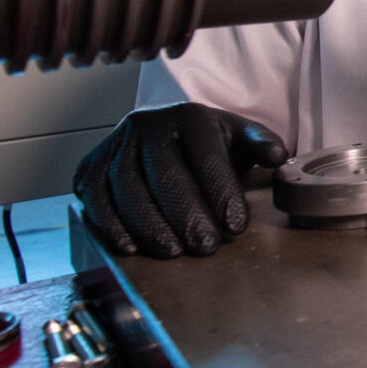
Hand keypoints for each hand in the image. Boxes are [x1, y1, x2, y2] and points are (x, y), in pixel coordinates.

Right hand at [74, 104, 288, 257]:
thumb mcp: (237, 136)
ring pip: (127, 190)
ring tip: (173, 251)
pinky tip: (131, 246)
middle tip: (206, 246)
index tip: (236, 225)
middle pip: (165, 176)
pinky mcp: (89, 169)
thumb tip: (277, 156)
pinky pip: (95, 200)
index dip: (221, 192)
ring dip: (150, 226)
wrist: (159, 134)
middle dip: (187, 216)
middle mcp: (147, 127)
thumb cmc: (205, 144)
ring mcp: (115, 147)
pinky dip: (111, 226)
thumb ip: (260, 144)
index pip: (206, 155)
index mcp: (189, 117)